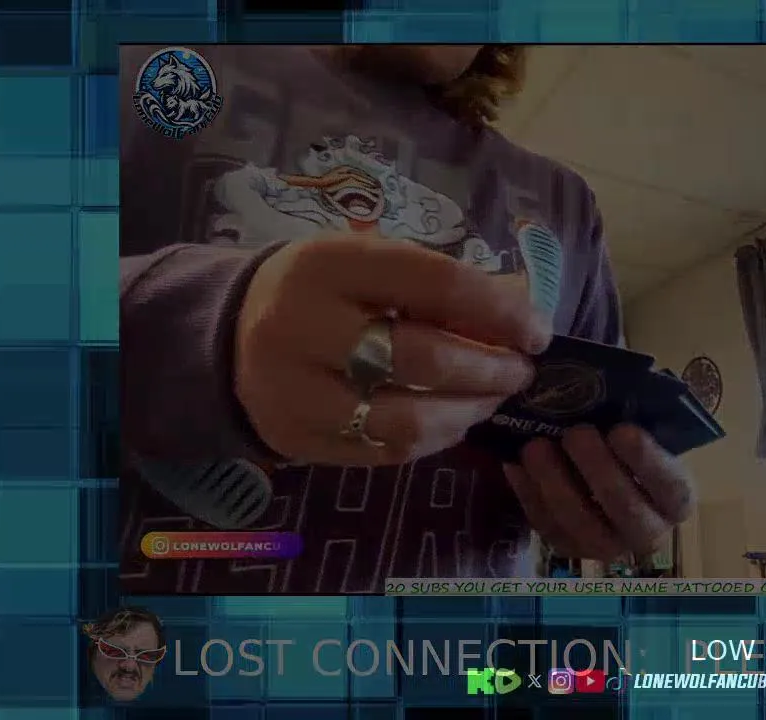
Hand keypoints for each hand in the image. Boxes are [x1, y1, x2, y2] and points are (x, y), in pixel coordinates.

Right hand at [234, 235, 550, 466]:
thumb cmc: (323, 292)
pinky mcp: (297, 440)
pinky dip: (435, 439)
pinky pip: (385, 452)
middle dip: (491, 369)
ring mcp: (295, 392)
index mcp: (329, 265)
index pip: (436, 284)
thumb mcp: (369, 264)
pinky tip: (454, 420)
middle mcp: (303, 326)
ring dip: (468, 413)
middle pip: (424, 358)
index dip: (501, 312)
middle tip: (521, 371)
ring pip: (407, 419)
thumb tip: (522, 308)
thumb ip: (438, 282)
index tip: (537, 331)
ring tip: (491, 399)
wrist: (228, 336)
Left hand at [502, 424, 694, 561]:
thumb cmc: (629, 442)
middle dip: (598, 470)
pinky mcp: (569, 547)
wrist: (605, 470)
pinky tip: (515, 464)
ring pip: (581, 525)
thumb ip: (637, 416)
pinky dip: (529, 495)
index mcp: (676, 500)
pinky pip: (547, 526)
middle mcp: (648, 532)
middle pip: (626, 510)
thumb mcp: (644, 428)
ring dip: (556, 484)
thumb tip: (613, 388)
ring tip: (537, 446)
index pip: (672, 487)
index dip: (647, 461)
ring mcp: (606, 545)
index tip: (623, 429)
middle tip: (576, 432)